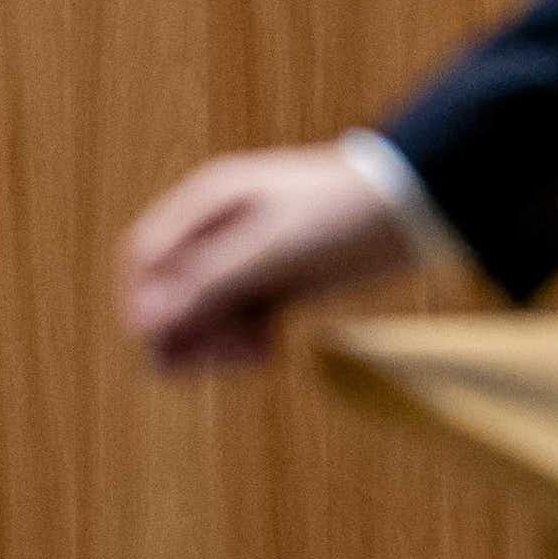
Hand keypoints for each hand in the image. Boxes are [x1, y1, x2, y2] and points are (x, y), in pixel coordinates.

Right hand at [120, 144, 416, 370]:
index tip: (173, 348)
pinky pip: (233, 323)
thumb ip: (207, 283)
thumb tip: (141, 322)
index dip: (146, 308)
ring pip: (199, 314)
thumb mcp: (271, 250)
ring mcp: (244, 256)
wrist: (416, 206)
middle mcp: (217, 229)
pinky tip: (270, 349)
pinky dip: (242, 344)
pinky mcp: (271, 282)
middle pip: (168, 293)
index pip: (143, 260)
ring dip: (216, 343)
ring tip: (258, 352)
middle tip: (231, 356)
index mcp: (207, 202)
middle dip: (187, 332)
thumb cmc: (342, 214)